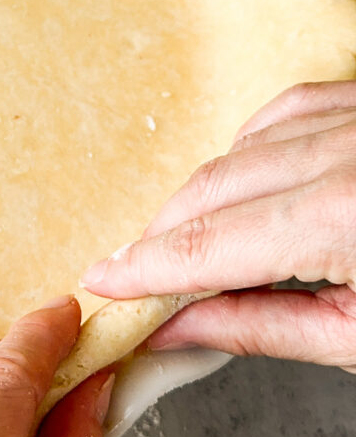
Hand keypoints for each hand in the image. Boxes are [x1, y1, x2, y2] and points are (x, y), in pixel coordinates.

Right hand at [81, 80, 355, 371]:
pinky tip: (244, 172)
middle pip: (212, 188)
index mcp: (341, 218)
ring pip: (241, 146)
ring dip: (205, 194)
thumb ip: (265, 327)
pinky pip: (287, 108)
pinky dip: (250, 143)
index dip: (145, 268)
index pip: (208, 246)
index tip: (106, 281)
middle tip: (137, 277)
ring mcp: (354, 118)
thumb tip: (179, 326)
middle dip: (163, 233)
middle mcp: (343, 154)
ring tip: (196, 240)